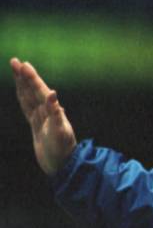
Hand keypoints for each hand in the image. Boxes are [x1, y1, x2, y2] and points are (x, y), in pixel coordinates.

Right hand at [11, 58, 76, 175]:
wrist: (62, 166)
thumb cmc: (63, 150)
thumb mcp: (60, 131)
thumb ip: (56, 113)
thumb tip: (52, 93)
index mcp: (52, 111)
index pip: (40, 90)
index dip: (31, 78)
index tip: (23, 64)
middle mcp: (47, 113)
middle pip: (32, 91)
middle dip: (24, 77)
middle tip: (15, 61)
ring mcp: (42, 119)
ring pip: (29, 98)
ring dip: (23, 85)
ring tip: (18, 71)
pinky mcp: (37, 127)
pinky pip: (28, 109)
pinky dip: (24, 99)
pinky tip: (23, 92)